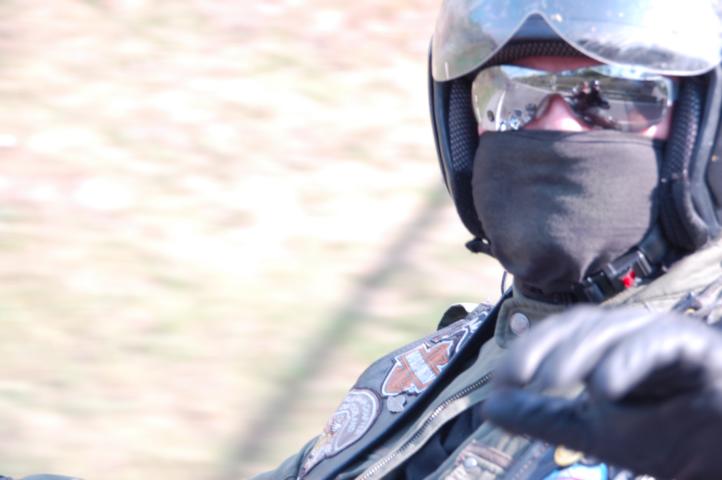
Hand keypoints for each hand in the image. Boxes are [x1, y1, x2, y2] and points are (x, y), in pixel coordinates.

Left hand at [482, 306, 721, 479]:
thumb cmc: (669, 436)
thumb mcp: (593, 431)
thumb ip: (542, 417)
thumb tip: (489, 406)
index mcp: (609, 347)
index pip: (561, 334)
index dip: (527, 350)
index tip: (500, 381)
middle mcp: (634, 334)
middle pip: (582, 324)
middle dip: (545, 346)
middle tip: (517, 378)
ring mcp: (668, 337)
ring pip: (616, 328)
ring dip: (579, 352)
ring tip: (550, 381)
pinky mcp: (701, 349)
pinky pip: (660, 341)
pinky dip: (629, 360)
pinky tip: (603, 388)